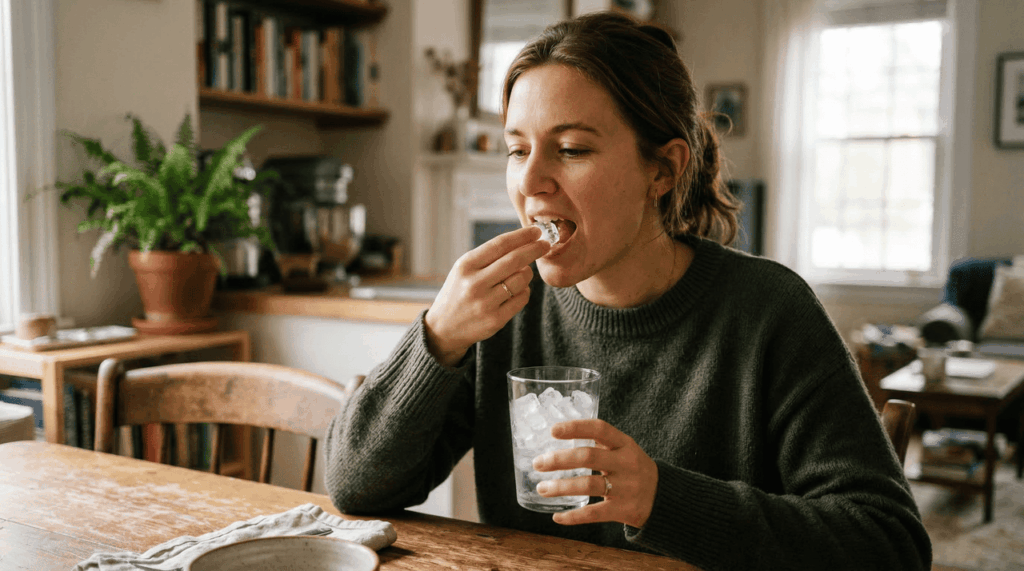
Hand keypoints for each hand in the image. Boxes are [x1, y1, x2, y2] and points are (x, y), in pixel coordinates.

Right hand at [424, 226, 549, 366]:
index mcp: (466, 266)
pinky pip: (522, 298)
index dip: (521, 236)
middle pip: (514, 260)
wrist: (444, 328)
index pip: (499, 245)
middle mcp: (474, 283)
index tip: (536, 231)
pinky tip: (519, 289)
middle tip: (545, 244)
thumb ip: (489, 257)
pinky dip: (525, 290)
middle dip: (534, 249)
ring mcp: (485, 303)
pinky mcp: (495, 320)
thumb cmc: (458, 292)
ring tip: (524, 272)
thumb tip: (523, 242)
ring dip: (528, 273)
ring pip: (521, 280)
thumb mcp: (464, 270)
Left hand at [533, 419, 658, 528]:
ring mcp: (626, 488)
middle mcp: (626, 463)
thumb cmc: (634, 469)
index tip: (553, 431)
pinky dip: (573, 516)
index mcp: (625, 444)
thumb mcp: (625, 450)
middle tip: (538, 463)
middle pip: (588, 457)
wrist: (664, 497)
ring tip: (542, 489)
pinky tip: (557, 517)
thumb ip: (600, 444)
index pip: (599, 429)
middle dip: (559, 460)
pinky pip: (594, 514)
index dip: (575, 428)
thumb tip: (558, 437)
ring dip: (560, 487)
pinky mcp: (624, 510)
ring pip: (588, 485)